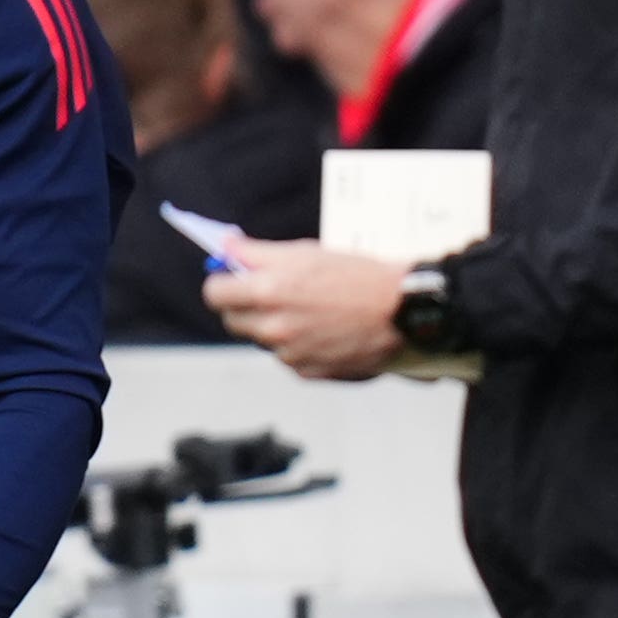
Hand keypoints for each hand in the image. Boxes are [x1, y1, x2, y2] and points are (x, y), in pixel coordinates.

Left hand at [204, 238, 411, 379]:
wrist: (402, 311)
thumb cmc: (359, 277)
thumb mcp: (306, 253)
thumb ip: (257, 252)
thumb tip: (225, 246)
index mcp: (267, 291)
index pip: (215, 294)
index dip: (223, 284)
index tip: (232, 280)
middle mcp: (273, 326)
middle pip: (232, 320)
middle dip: (244, 306)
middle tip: (270, 294)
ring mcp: (288, 353)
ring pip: (261, 339)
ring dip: (274, 326)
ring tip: (310, 310)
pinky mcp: (305, 371)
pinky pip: (286, 356)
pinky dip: (297, 344)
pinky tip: (324, 330)